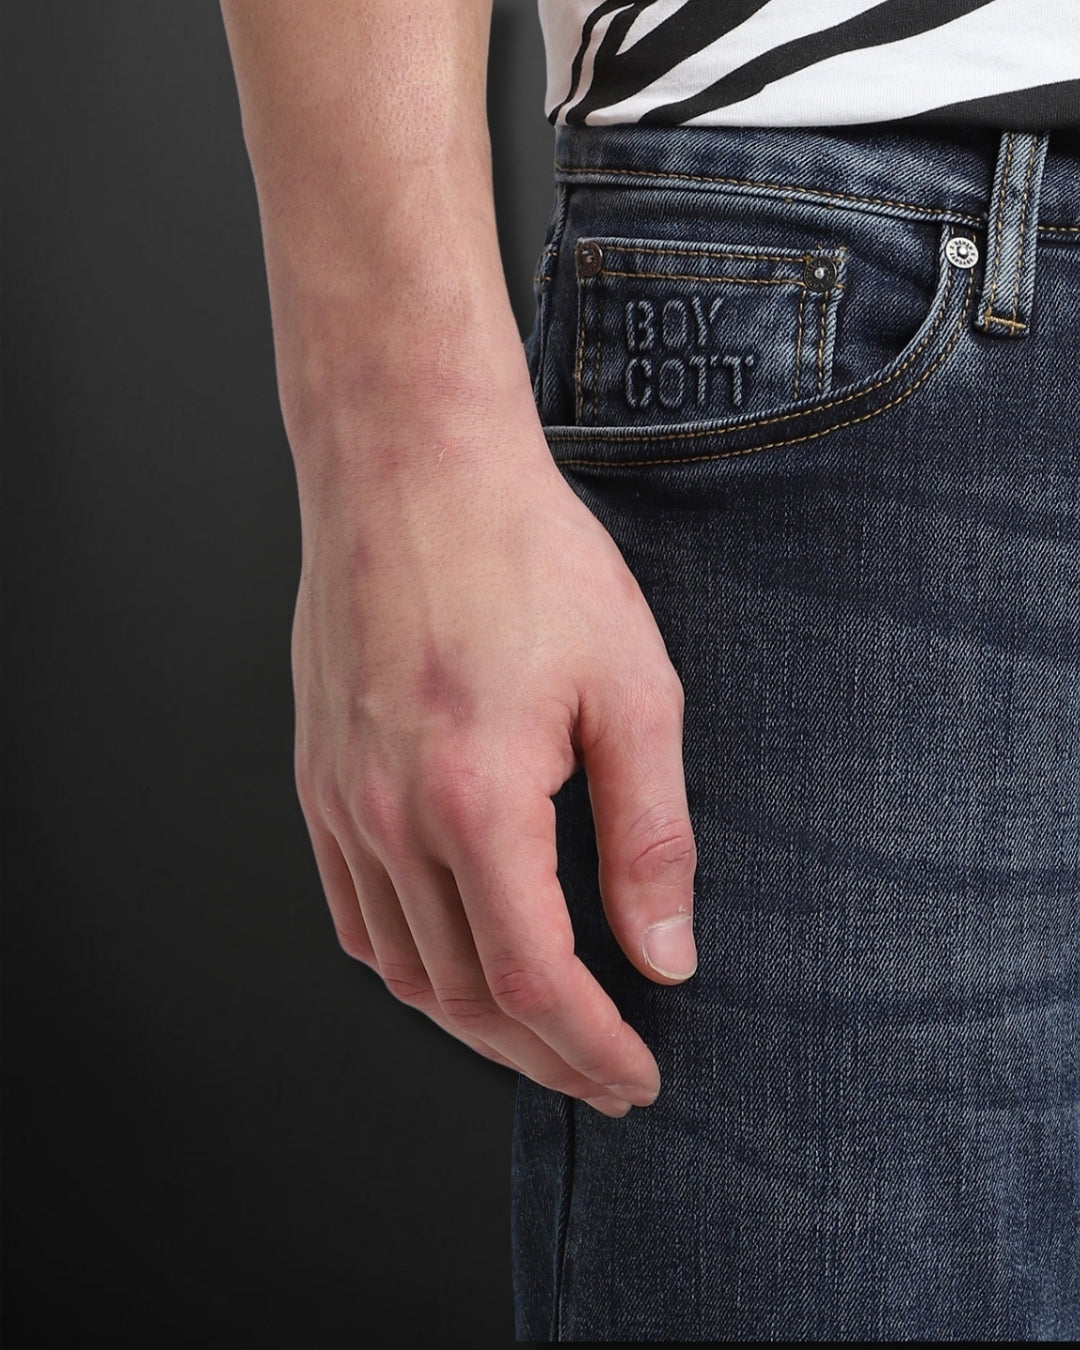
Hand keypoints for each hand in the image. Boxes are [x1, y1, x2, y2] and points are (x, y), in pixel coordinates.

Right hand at [292, 420, 697, 1116]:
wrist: (411, 468)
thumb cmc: (527, 558)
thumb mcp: (632, 689)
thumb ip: (651, 836)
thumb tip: (667, 954)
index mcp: (475, 800)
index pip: (535, 983)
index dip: (591, 1049)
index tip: (639, 1078)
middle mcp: (388, 817)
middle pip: (463, 994)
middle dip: (541, 1054)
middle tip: (602, 1077)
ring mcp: (339, 802)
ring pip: (401, 968)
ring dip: (473, 1022)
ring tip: (537, 1037)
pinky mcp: (317, 779)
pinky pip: (351, 913)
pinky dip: (407, 964)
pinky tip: (450, 964)